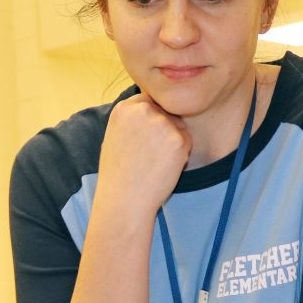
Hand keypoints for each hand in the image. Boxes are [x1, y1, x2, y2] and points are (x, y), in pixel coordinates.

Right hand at [94, 92, 191, 217]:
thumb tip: (151, 107)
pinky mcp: (178, 140)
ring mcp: (162, 123)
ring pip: (179, 127)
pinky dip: (181, 156)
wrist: (124, 199)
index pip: (149, 102)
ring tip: (154, 162)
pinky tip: (164, 168)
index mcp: (124, 108)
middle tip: (148, 155)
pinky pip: (187, 141)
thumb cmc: (118, 173)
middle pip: (167, 113)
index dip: (151, 120)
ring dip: (173, 142)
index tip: (144, 139)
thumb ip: (132, 119)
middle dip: (164, 130)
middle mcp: (143, 110)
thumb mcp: (115, 136)